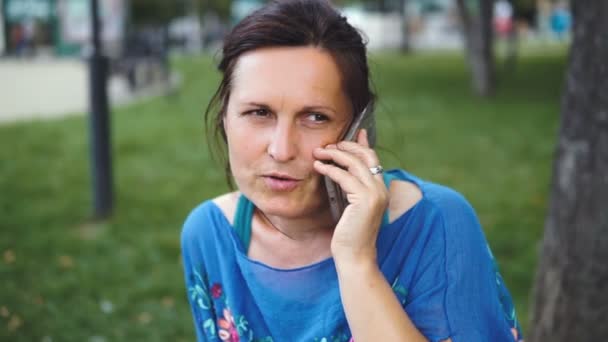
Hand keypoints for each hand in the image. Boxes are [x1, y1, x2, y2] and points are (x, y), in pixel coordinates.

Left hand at [313, 129, 388, 265]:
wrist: (356, 257)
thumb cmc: (350, 235)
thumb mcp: (351, 207)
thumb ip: (350, 189)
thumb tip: (341, 172)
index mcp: (380, 190)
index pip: (373, 159)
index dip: (362, 144)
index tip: (353, 133)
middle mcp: (381, 189)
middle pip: (366, 156)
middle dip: (346, 146)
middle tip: (328, 145)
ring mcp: (375, 194)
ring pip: (354, 163)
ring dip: (335, 154)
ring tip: (319, 152)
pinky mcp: (364, 200)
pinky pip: (345, 177)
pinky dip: (330, 169)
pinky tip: (318, 167)